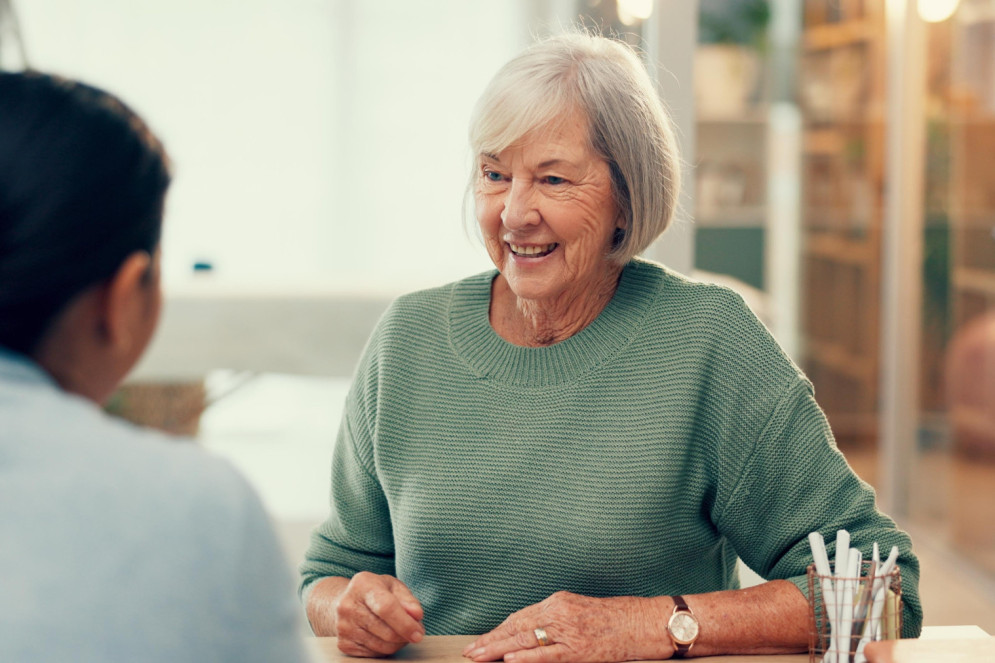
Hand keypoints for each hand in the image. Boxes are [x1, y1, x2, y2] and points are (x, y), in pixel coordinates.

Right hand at [334, 572, 424, 657]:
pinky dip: (385, 649)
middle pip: (386, 631)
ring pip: (382, 646)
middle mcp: (348, 605)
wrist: (346, 602)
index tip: (419, 633)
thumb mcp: (394, 587)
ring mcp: (343, 626)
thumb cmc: (375, 592)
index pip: (387, 608)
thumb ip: (408, 600)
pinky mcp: (344, 644)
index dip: (405, 623)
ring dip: (397, 643)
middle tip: (414, 632)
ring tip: (400, 632)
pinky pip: (373, 654)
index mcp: (363, 585)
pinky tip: (384, 637)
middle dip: (405, 635)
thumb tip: (416, 615)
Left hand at [462, 591, 672, 662]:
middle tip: (470, 652)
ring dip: (498, 650)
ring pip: (525, 640)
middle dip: (491, 640)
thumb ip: (557, 620)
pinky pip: (548, 654)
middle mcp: (560, 612)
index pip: (519, 617)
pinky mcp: (581, 648)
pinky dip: (527, 657)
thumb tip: (532, 635)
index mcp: (559, 602)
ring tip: (478, 657)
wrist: (648, 621)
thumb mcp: (582, 611)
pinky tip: (509, 660)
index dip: (497, 630)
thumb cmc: (619, 618)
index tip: (480, 641)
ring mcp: (569, 630)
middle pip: (516, 627)